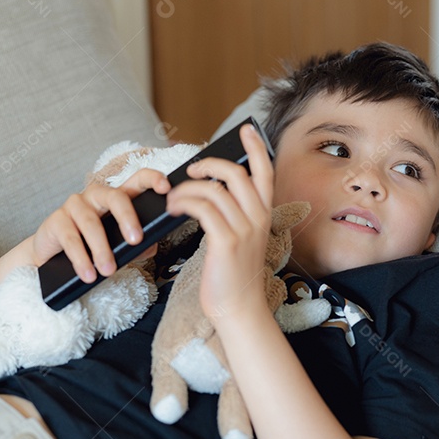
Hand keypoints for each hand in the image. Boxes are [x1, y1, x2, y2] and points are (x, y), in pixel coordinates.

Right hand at [31, 168, 170, 282]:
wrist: (53, 257)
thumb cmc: (92, 247)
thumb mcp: (119, 246)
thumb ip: (137, 245)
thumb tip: (151, 246)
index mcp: (116, 198)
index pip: (136, 180)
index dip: (151, 179)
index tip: (165, 187)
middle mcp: (95, 196)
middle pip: (115, 197)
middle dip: (128, 218)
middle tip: (136, 241)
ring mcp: (74, 205)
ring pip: (91, 223)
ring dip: (101, 249)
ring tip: (108, 270)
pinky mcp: (55, 221)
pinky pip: (70, 239)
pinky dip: (81, 259)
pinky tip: (88, 273)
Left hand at [165, 124, 274, 322]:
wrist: (239, 308)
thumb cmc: (234, 276)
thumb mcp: (243, 240)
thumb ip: (237, 215)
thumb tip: (213, 192)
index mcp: (264, 215)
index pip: (266, 172)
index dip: (256, 148)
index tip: (245, 129)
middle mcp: (258, 218)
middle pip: (236, 173)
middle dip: (209, 164)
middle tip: (190, 171)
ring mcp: (244, 229)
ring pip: (214, 189)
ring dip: (187, 189)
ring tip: (173, 199)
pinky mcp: (226, 242)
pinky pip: (202, 208)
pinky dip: (183, 203)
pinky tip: (173, 210)